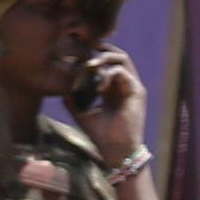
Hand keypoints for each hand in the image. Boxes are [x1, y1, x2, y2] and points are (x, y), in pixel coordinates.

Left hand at [72, 48, 145, 166]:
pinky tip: (99, 87)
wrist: (117, 150)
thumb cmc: (102, 135)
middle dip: (101, 49)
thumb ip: (73, 100)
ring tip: (90, 64)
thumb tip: (62, 88)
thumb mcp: (82, 113)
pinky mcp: (137, 92)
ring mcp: (133, 87)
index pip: (108, 63)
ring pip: (122, 59)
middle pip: (117, 55)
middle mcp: (125, 85)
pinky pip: (123, 73)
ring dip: (104, 57)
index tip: (78, 54)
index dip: (95, 54)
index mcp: (114, 89)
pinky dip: (108, 74)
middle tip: (84, 51)